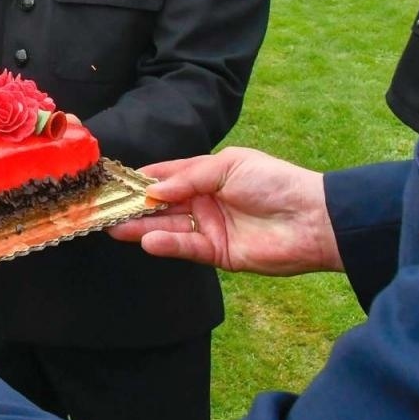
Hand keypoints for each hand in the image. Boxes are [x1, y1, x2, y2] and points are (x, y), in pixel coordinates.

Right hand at [107, 148, 341, 275]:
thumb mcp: (228, 166)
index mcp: (209, 174)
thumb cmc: (274, 182)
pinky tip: (147, 239)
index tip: (114, 181)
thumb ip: (188, 177)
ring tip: (115, 226)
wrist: (312, 219)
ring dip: (142, 226)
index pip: (167, 174)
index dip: (142, 178)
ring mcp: (210, 227)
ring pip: (169, 226)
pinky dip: (166, 244)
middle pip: (163, 203)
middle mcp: (205, 200)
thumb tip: (153, 188)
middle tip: (105, 208)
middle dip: (135, 205)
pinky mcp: (218, 253)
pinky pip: (187, 247)